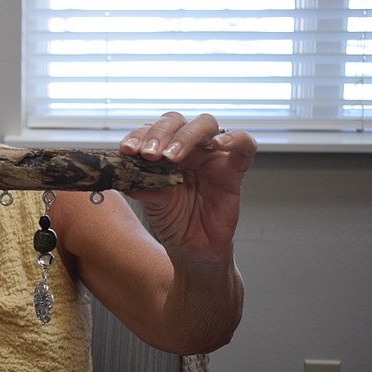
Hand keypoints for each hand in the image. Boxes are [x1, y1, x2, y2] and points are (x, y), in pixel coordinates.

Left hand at [119, 112, 256, 259]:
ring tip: (170, 156)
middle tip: (149, 154)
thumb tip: (129, 179)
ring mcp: (211, 156)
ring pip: (205, 125)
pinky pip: (244, 145)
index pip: (152, 130)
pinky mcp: (234, 169)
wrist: (193, 249)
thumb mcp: (153, 204)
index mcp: (164, 152)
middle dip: (160, 133)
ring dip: (186, 135)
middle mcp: (188, 149)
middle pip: (176, 121)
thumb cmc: (173, 221)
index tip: (128, 149)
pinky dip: (233, 138)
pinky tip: (217, 144)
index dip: (140, 135)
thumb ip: (145, 188)